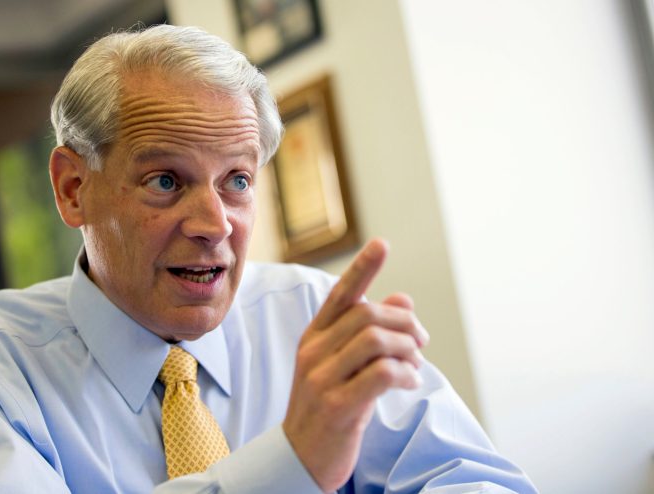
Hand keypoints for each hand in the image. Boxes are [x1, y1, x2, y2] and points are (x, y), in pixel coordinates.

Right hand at [282, 238, 429, 491]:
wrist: (301, 457)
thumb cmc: (330, 406)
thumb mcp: (345, 366)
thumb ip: (370, 332)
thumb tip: (403, 298)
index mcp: (314, 337)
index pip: (339, 294)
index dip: (363, 268)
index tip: (382, 244)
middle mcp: (314, 352)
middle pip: (367, 314)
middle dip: (405, 322)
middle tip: (421, 341)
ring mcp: (322, 379)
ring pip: (376, 339)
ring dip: (408, 349)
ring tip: (415, 364)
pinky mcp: (337, 405)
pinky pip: (382, 373)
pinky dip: (405, 373)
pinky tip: (410, 382)